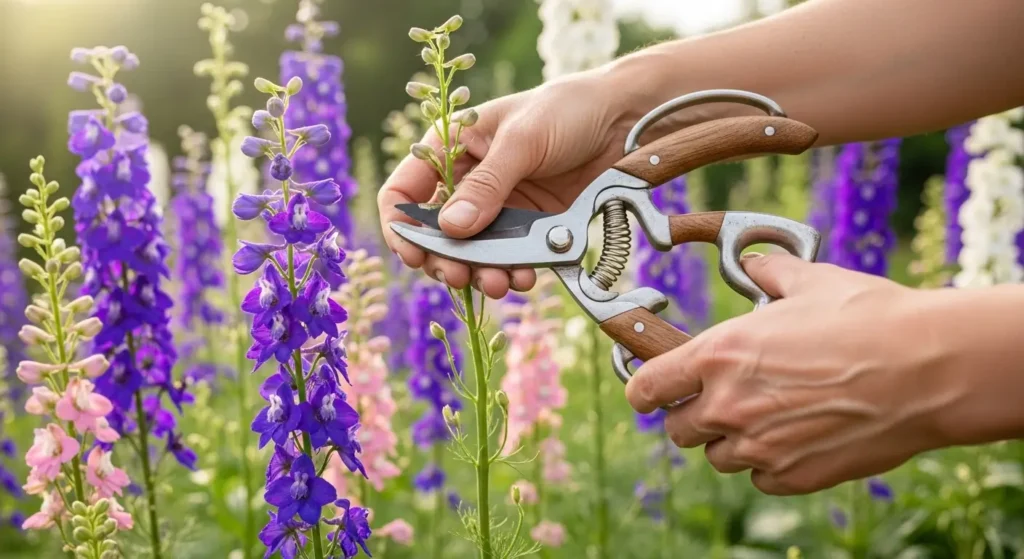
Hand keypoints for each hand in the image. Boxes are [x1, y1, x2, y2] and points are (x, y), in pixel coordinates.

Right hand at [377, 71, 639, 297]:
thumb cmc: (567, 110)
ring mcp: (498, 207)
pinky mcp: (529, 227)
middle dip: (445, 260)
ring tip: (498, 283)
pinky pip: (510, 258)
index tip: (414, 255)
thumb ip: (488, 185)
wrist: (625, 120)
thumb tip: (451, 229)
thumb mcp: (523, 141)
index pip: (404, 192)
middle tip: (460, 278)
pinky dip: (512, 272)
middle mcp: (468, 181)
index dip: (402, 226)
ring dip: (480, 274)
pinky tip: (523, 276)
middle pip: (436, 234)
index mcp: (450, 147)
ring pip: (473, 253)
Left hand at [625, 252, 959, 495]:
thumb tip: (756, 264)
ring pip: (718, 457)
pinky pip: (760, 479)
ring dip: (732, 441)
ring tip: (768, 416)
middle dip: (693, 415)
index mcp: (718, 355)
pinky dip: (769, 464)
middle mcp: (727, 405)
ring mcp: (759, 447)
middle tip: (722, 398)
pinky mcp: (793, 477)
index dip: (644, 391)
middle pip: (678, 429)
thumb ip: (769, 273)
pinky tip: (796, 438)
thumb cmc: (869, 319)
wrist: (928, 370)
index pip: (646, 388)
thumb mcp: (811, 281)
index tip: (651, 392)